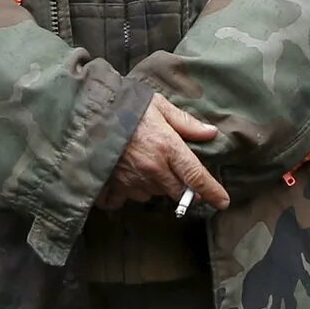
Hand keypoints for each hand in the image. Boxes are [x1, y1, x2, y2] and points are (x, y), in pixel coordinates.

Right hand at [100, 94, 227, 211]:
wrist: (86, 115)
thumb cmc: (124, 106)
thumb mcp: (159, 106)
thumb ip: (186, 123)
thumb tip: (210, 132)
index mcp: (168, 148)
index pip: (197, 177)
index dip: (212, 192)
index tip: (223, 202)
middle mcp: (153, 169)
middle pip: (179, 192)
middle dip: (182, 187)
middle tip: (173, 169)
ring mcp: (133, 180)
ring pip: (154, 194)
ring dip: (155, 185)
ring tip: (143, 162)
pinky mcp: (114, 187)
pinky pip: (128, 198)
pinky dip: (129, 190)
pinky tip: (125, 174)